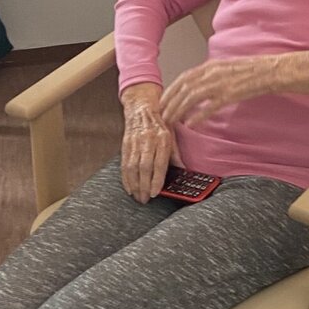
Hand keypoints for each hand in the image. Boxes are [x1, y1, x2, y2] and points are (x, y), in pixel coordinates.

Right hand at [120, 84, 174, 202]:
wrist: (142, 109)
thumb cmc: (160, 123)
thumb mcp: (173, 136)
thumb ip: (176, 154)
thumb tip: (184, 170)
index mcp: (162, 139)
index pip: (158, 163)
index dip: (156, 179)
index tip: (155, 192)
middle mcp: (147, 141)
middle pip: (143, 167)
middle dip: (143, 186)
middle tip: (145, 199)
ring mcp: (135, 142)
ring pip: (132, 167)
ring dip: (134, 184)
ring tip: (137, 196)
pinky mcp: (125, 144)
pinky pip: (124, 164)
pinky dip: (125, 178)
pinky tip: (129, 188)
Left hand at [159, 51, 308, 128]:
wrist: (272, 70)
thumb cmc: (252, 71)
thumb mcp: (228, 68)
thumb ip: (212, 75)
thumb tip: (199, 85)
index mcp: (211, 66)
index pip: (183, 78)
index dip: (170, 91)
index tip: (162, 102)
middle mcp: (212, 72)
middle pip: (183, 88)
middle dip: (170, 103)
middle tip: (161, 116)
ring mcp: (221, 83)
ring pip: (192, 97)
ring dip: (179, 110)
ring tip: (171, 122)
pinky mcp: (230, 94)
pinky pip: (209, 106)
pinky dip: (198, 115)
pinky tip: (191, 125)